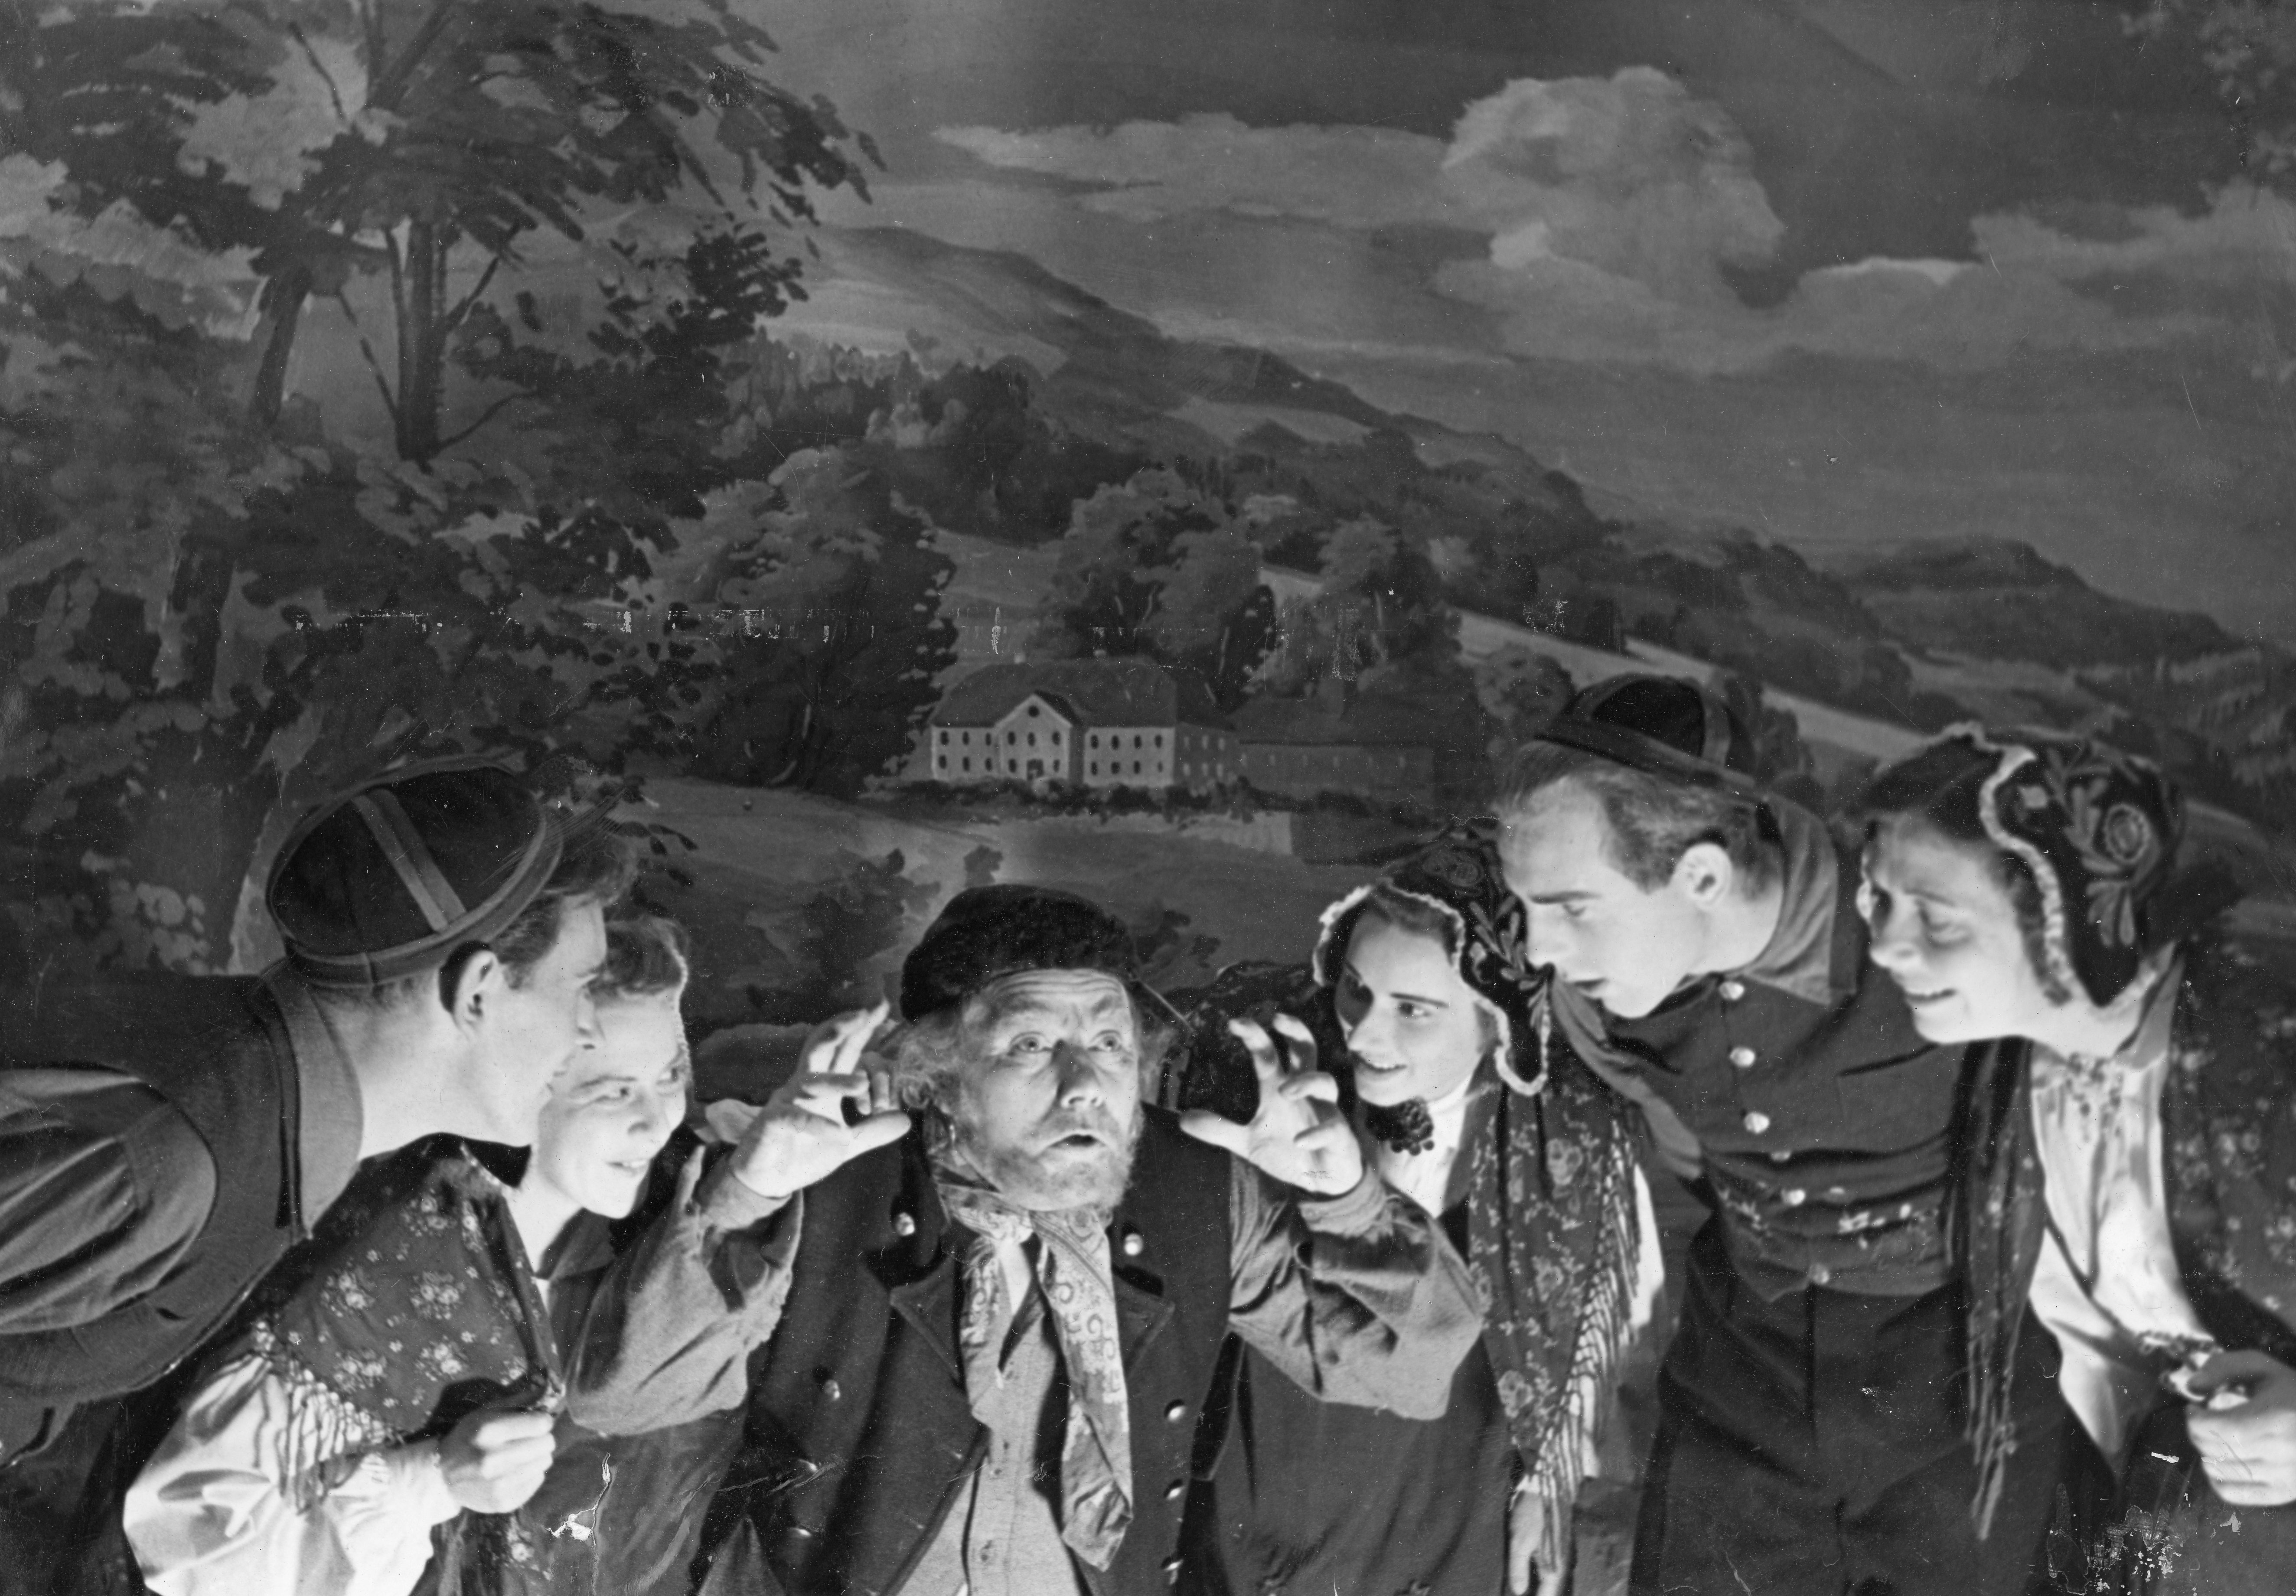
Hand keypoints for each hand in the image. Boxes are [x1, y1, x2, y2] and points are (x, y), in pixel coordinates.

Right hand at [437, 1410, 555, 1514]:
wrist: (441, 1476)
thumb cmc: (468, 1438)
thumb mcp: (485, 1412)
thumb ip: (518, 1400)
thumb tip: (548, 1391)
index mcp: (488, 1432)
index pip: (541, 1424)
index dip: (542, 1420)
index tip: (535, 1422)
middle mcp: (493, 1460)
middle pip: (547, 1443)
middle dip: (541, 1438)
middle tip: (527, 1440)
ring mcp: (498, 1485)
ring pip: (545, 1462)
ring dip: (536, 1456)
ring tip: (519, 1456)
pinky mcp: (504, 1502)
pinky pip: (537, 1480)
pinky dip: (530, 1474)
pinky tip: (513, 1472)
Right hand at [729, 1004, 909, 1201]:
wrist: (767, 1182)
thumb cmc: (803, 1155)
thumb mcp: (846, 1143)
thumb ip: (873, 1130)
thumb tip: (906, 1119)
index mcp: (821, 1087)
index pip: (843, 1051)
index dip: (860, 1029)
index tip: (881, 1005)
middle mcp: (803, 1087)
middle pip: (820, 1049)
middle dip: (840, 1028)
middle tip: (862, 1013)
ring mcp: (786, 1103)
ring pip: (810, 1081)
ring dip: (835, 1081)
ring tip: (860, 1082)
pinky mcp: (771, 1123)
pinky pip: (794, 1118)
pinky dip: (818, 1125)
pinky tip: (839, 1134)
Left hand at [1179, 1015, 1362, 1195]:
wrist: (1322, 1181)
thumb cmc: (1289, 1152)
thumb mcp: (1247, 1142)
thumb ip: (1219, 1129)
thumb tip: (1182, 1119)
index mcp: (1281, 1088)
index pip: (1269, 1054)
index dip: (1255, 1036)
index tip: (1234, 1022)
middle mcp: (1304, 1093)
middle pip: (1306, 1050)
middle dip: (1295, 1032)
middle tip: (1278, 1019)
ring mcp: (1324, 1111)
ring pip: (1325, 1082)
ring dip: (1307, 1081)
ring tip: (1284, 1090)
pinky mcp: (1339, 1136)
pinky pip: (1333, 1128)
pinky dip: (1318, 1132)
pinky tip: (1301, 1141)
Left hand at [1508, 1485, 1568, 1595]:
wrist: (1543, 1488)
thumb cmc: (1531, 1512)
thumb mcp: (1519, 1540)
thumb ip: (1518, 1568)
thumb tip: (1518, 1592)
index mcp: (1554, 1567)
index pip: (1547, 1595)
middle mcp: (1560, 1565)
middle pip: (1548, 1590)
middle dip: (1537, 1593)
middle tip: (1518, 1593)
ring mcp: (1558, 1557)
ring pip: (1548, 1581)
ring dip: (1538, 1587)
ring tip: (1522, 1590)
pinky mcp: (1554, 1549)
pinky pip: (1547, 1570)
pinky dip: (1538, 1578)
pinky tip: (1528, 1578)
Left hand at [2187, 1350, 2295, 1505]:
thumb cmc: (2291, 1393)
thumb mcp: (2260, 1367)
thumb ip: (2222, 1367)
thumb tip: (2191, 1387)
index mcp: (2276, 1418)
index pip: (2217, 1427)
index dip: (2195, 1418)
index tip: (2194, 1408)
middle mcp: (2281, 1452)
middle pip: (2215, 1449)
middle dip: (2197, 1433)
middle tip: (2202, 1421)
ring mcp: (2284, 1477)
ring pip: (2219, 1471)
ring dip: (2205, 1453)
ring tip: (2213, 1438)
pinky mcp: (2283, 1493)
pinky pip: (2233, 1494)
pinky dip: (2216, 1478)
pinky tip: (2219, 1462)